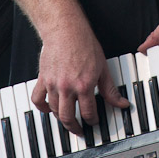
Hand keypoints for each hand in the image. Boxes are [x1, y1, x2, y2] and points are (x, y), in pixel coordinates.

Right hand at [31, 17, 128, 133]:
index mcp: (84, 85)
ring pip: (54, 111)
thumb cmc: (84, 43)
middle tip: (79, 129)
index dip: (93, 120)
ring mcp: (53, 84)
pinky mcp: (42, 78)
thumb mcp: (102, 66)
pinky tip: (49, 108)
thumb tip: (121, 103)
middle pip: (68, 118)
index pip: (88, 113)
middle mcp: (68, 87)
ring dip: (61, 117)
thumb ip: (110, 89)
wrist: (66, 29)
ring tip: (67, 118)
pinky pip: (38, 99)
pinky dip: (42, 107)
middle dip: (75, 127)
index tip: (94, 120)